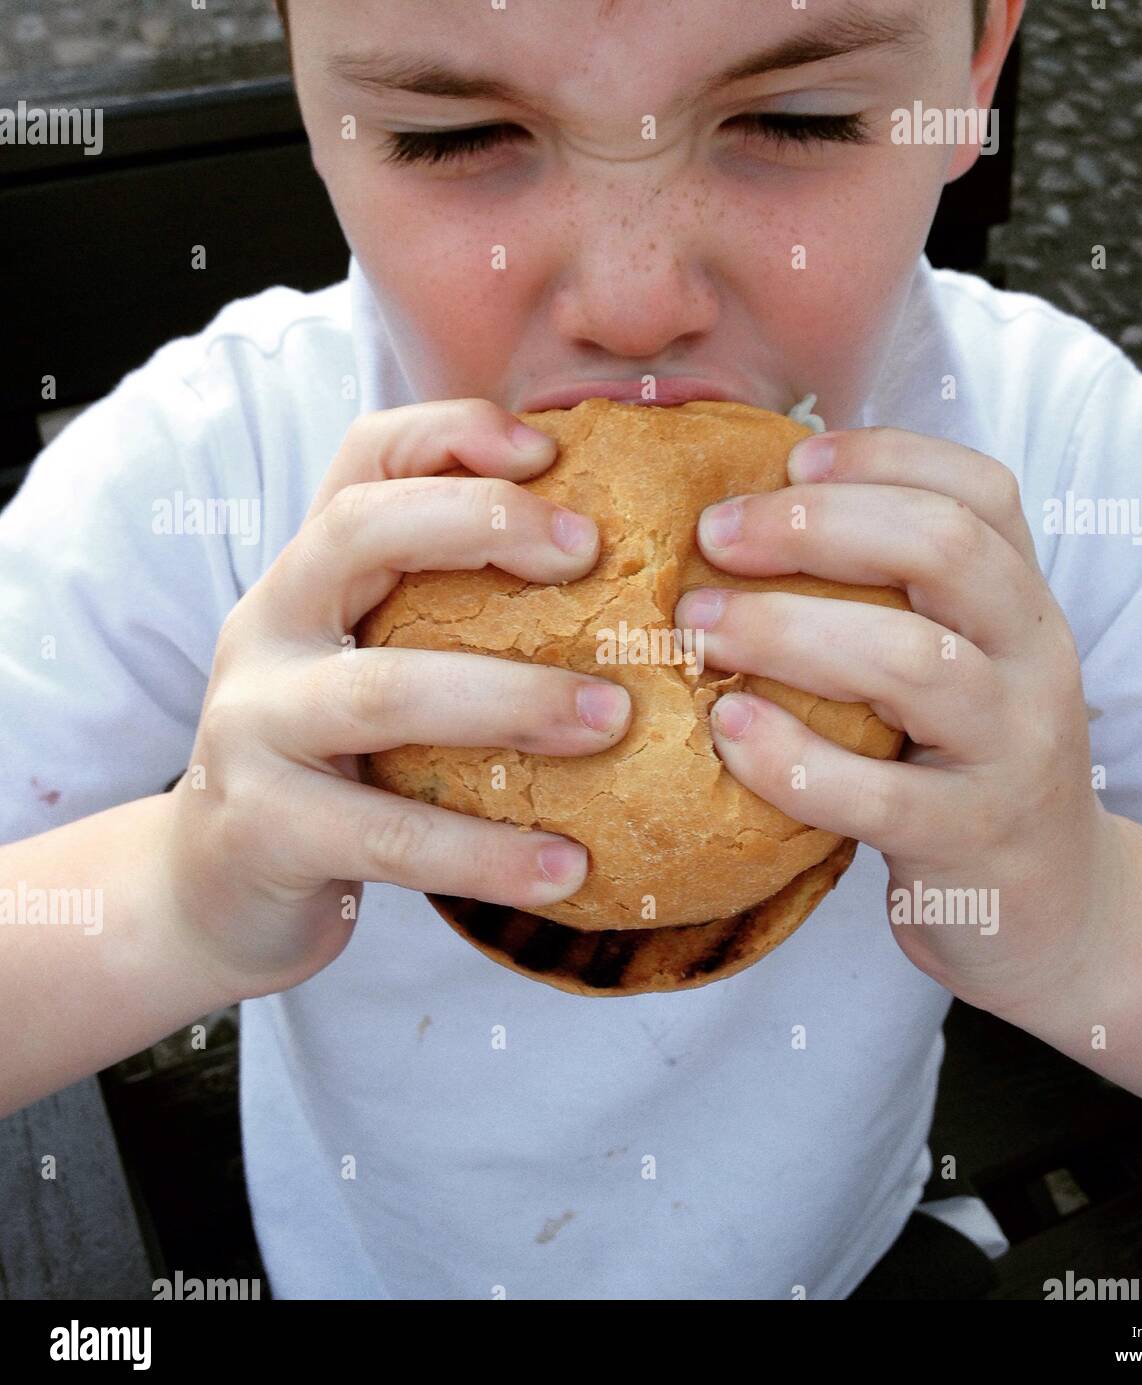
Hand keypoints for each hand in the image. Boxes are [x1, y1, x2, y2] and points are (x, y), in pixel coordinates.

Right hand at [161, 400, 627, 999]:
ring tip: (613, 718)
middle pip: (358, 533)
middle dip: (482, 525)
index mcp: (309, 579)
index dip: (450, 433)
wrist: (217, 890)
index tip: (551, 446)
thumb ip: (456, 623)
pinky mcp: (262, 829)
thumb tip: (620, 587)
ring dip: (512, 698)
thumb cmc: (337, 768)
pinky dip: (486, 852)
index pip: (362, 462)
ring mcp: (253, 727)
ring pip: (384, 691)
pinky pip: (389, 836)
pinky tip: (565, 868)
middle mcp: (269, 629)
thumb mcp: (379, 671)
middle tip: (592, 551)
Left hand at [673, 426, 1123, 1013]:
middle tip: (714, 536)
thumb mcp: (959, 667)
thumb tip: (754, 519)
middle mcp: (1035, 660)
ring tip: (698, 626)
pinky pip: (876, 794)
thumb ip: (893, 600)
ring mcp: (1012, 752)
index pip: (980, 489)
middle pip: (945, 549)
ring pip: (910, 662)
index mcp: (1022, 603)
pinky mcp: (971, 840)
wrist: (1053, 909)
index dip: (882, 457)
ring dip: (787, 630)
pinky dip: (792, 758)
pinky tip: (726, 731)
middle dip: (816, 526)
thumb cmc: (966, 767)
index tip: (789, 460)